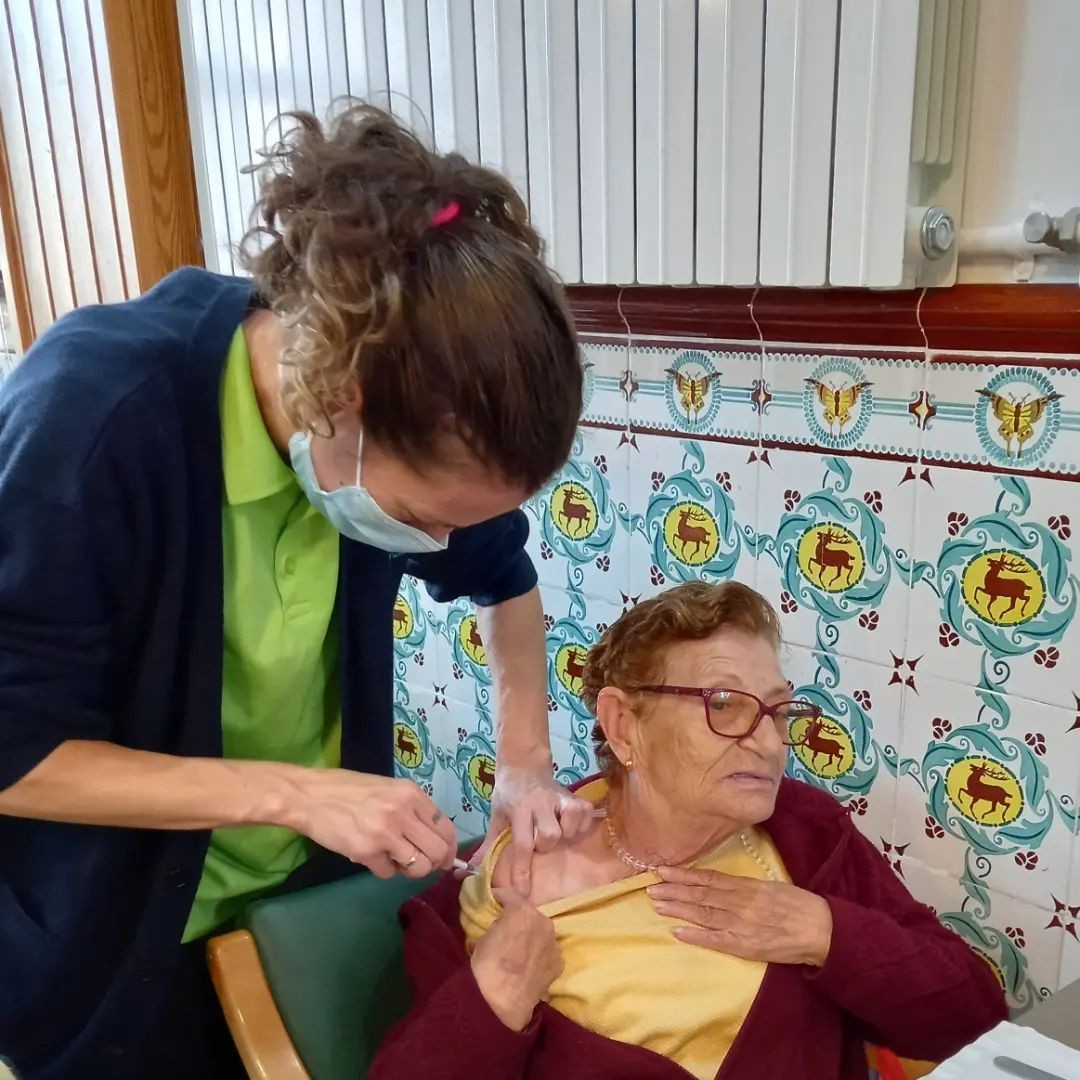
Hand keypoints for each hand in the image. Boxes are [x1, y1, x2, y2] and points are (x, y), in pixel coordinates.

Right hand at [280, 768, 456, 879]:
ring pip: (419, 867)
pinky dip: (383, 869)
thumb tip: (434, 838)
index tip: (444, 858)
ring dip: (409, 869)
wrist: (309, 796)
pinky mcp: (366, 851)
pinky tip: (370, 856)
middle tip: (420, 864)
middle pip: (438, 851)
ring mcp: (385, 832)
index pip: (446, 828)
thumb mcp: (387, 789)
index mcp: (411, 794)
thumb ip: (411, 809)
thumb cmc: (348, 790)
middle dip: (433, 864)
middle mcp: (403, 812)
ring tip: (394, 859)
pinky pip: (389, 873)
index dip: (449, 848)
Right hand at [470, 888, 562, 1030]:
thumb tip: (498, 927)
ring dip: (531, 936)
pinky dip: (539, 954)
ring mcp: (553, 943)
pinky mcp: (558, 963)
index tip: (493, 902)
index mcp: (522, 911)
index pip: (509, 894)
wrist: (501, 1002)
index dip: (499, 898)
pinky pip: (547, 951)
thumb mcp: (483, 938)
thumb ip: (496, 925)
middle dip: (518, 919)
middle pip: (529, 914)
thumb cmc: (486, 967)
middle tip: (506, 930)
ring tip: (518, 950)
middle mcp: (543, 922)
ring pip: (541, 932)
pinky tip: (529, 965)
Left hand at [471, 762, 594, 894]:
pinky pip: (585, 813)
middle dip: (545, 846)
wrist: (523, 764)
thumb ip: (487, 845)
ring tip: (558, 835)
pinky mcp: (575, 795)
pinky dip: (580, 824)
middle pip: (550, 834)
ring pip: (571, 822)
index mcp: (519, 809)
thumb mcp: (496, 816)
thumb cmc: (508, 794)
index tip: (523, 892)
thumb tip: (470, 871)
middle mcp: (541, 802)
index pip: (522, 844)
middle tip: (540, 844)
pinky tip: (571, 827)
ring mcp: (561, 797)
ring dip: (566, 834)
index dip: (522, 870)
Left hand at [647, 865, 833, 966]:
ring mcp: (741, 925)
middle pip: (700, 895)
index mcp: (746, 886)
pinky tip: (677, 932)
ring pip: (703, 915)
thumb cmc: (796, 905)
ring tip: (657, 903)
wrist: (820, 930)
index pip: (708, 879)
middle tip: (650, 887)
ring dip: (678, 909)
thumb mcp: (769, 885)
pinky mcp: (745, 946)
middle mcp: (740, 903)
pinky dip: (696, 936)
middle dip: (673, 891)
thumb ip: (743, 885)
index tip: (662, 870)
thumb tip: (716, 882)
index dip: (683, 875)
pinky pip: (716, 940)